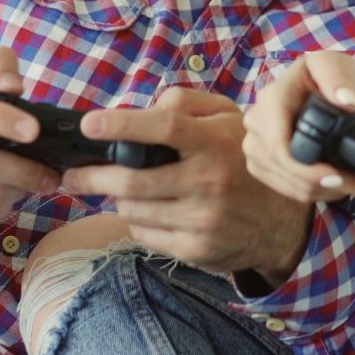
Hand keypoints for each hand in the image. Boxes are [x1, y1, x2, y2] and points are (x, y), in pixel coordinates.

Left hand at [64, 88, 312, 284]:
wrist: (281, 220)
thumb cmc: (242, 160)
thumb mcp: (228, 119)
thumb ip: (185, 105)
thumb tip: (140, 110)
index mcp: (214, 142)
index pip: (163, 128)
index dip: (122, 124)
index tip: (89, 125)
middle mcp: (208, 181)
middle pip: (133, 181)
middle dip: (93, 178)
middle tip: (73, 175)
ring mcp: (202, 220)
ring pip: (133, 211)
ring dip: (118, 200)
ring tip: (124, 191)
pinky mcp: (197, 250)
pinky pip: (145, 236)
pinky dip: (136, 222)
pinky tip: (150, 213)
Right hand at [241, 52, 354, 204]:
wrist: (312, 90)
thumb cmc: (323, 76)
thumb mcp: (334, 65)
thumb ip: (338, 77)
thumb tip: (346, 102)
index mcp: (271, 99)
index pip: (278, 146)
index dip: (306, 169)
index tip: (337, 176)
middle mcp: (255, 123)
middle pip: (286, 170)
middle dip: (327, 185)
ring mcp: (254, 146)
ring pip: (289, 185)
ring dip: (326, 192)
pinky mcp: (260, 164)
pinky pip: (286, 190)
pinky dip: (315, 193)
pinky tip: (338, 187)